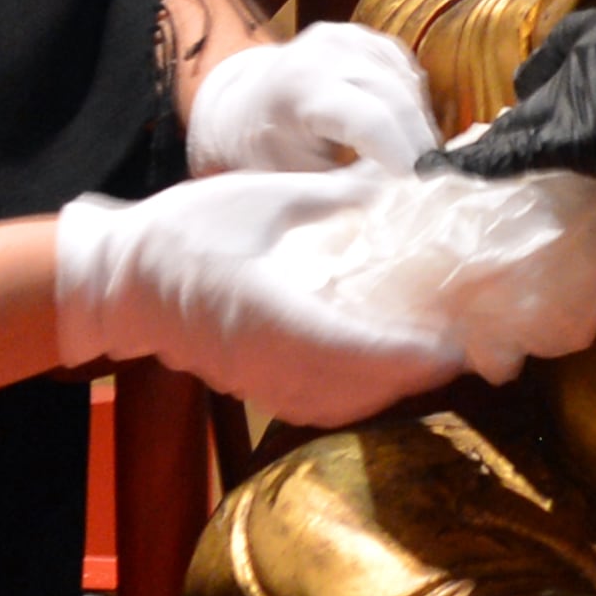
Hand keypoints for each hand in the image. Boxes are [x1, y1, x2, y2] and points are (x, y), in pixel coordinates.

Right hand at [57, 169, 473, 425]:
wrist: (122, 281)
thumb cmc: (189, 232)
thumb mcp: (268, 199)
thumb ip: (342, 200)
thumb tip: (411, 190)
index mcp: (274, 318)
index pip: (364, 354)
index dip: (420, 353)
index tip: (465, 339)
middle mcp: (275, 368)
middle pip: (372, 387)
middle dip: (426, 365)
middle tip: (474, 329)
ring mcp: (268, 388)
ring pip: (356, 403)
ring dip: (401, 380)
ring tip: (440, 341)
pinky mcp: (265, 393)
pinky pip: (332, 405)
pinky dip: (370, 387)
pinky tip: (389, 356)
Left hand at [185, 22, 437, 176]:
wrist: (246, 102)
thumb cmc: (269, 149)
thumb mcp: (298, 178)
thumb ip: (344, 188)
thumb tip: (397, 198)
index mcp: (301, 88)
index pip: (372, 120)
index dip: (403, 155)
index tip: (422, 188)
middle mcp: (326, 51)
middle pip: (397, 98)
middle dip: (418, 143)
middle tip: (431, 180)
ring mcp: (346, 36)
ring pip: (406, 83)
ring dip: (417, 123)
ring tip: (413, 158)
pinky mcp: (362, 35)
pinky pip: (402, 71)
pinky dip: (409, 102)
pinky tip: (399, 127)